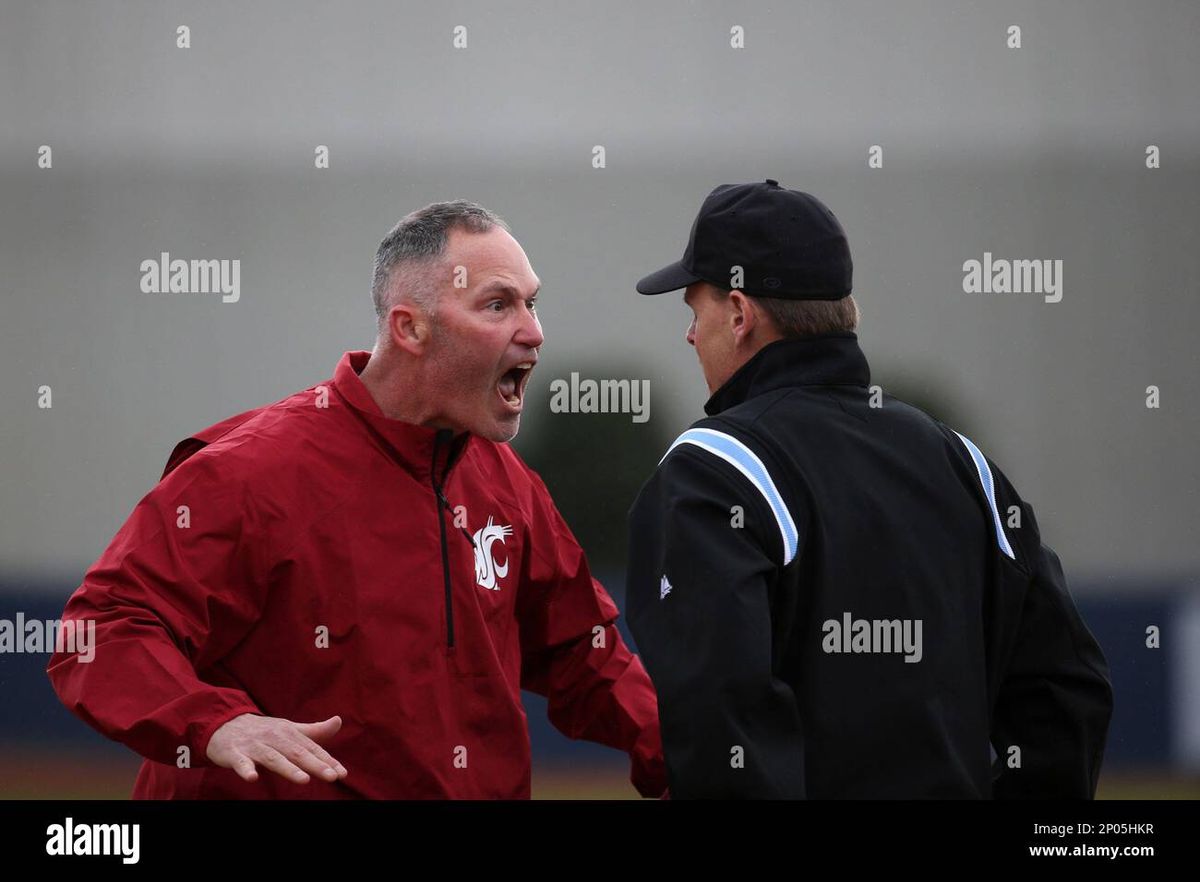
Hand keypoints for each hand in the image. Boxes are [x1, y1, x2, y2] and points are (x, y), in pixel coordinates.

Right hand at [206, 713, 347, 784]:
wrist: (225, 723)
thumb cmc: (263, 731)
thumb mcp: (289, 729)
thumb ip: (314, 731)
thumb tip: (338, 721)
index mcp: (289, 733)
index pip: (311, 748)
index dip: (327, 760)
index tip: (342, 773)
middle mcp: (274, 738)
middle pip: (297, 753)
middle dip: (315, 764)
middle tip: (332, 776)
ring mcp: (254, 746)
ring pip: (273, 758)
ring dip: (288, 768)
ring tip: (304, 779)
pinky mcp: (235, 754)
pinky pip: (241, 762)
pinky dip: (246, 769)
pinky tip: (252, 778)